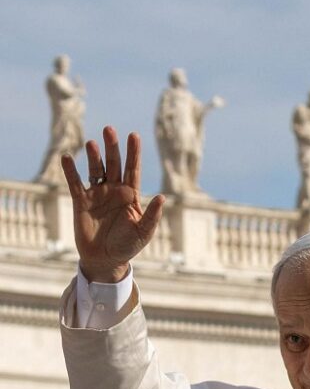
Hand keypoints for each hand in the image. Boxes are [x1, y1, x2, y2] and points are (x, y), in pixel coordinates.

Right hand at [61, 126, 164, 282]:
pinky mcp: (81, 201)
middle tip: (109, 129)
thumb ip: (152, 215)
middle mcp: (114, 190)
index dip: (133, 153)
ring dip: (93, 156)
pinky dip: (70, 171)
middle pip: (113, 164)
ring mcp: (97, 194)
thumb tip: (162, 197)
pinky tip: (67, 157)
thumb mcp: (144, 231)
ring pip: (95, 170)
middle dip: (112, 147)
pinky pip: (75, 183)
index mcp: (131, 195)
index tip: (134, 135)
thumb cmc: (128, 245)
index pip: (132, 169)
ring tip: (92, 143)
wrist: (105, 259)